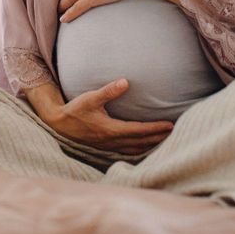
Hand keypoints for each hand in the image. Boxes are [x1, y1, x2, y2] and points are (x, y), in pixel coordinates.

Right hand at [44, 78, 174, 154]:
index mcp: (111, 129)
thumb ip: (108, 91)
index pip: (139, 130)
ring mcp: (109, 146)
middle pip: (141, 142)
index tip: (170, 125)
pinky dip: (140, 150)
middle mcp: (112, 141)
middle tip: (175, 133)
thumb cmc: (75, 110)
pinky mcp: (106, 147)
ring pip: (135, 149)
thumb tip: (125, 82)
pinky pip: (128, 151)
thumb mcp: (90, 98)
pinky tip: (146, 147)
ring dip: (151, 145)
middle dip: (159, 138)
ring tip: (165, 140)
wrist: (59, 125)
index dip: (156, 128)